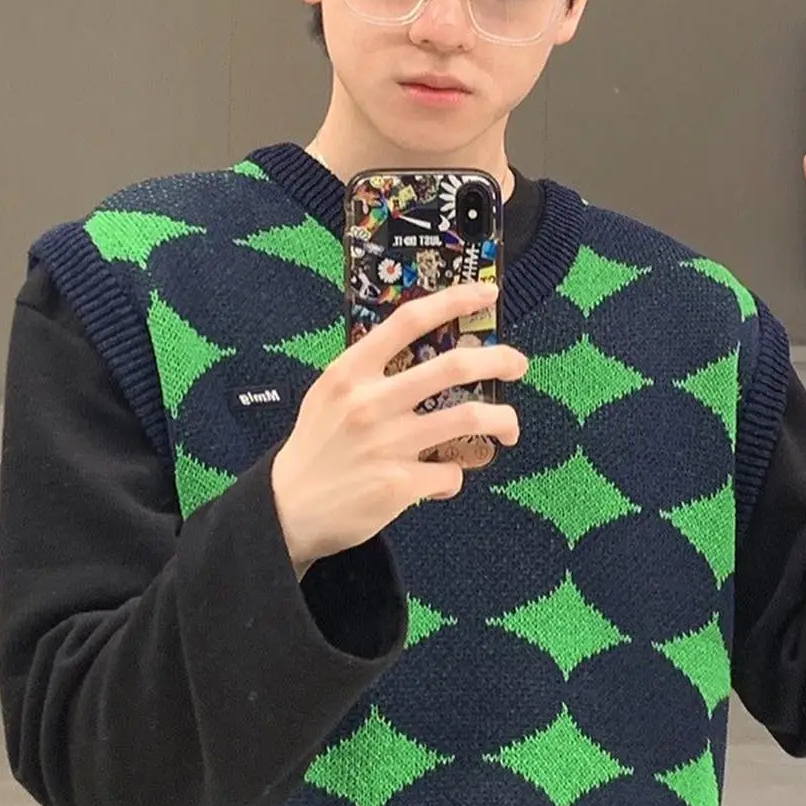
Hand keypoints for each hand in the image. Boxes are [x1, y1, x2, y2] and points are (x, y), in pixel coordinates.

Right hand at [270, 283, 527, 571]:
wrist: (287, 511)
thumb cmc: (317, 447)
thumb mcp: (331, 395)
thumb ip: (372, 372)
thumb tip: (428, 352)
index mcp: (350, 372)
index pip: (408, 321)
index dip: (454, 301)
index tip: (487, 294)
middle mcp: (370, 403)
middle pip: (454, 366)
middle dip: (500, 360)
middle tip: (518, 363)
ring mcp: (387, 444)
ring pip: (470, 418)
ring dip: (503, 420)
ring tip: (510, 427)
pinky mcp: (399, 484)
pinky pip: (451, 473)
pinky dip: (454, 476)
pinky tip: (440, 479)